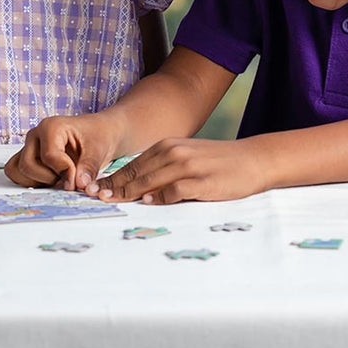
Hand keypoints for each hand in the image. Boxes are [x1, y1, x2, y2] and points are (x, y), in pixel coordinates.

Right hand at [6, 114, 119, 191]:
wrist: (99, 134)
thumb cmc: (98, 136)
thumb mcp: (99, 150)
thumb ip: (88, 167)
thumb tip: (80, 184)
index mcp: (51, 126)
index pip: (49, 156)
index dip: (65, 172)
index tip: (79, 178)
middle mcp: (36, 135)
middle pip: (27, 165)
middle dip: (49, 178)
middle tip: (68, 179)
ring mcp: (30, 146)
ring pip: (18, 170)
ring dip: (37, 182)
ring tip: (59, 178)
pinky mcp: (29, 157)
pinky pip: (17, 173)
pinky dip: (31, 182)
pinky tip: (51, 180)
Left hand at [86, 137, 265, 203]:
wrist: (252, 159)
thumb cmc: (217, 162)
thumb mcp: (187, 157)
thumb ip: (164, 167)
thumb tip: (139, 187)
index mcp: (168, 146)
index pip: (133, 164)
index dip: (113, 178)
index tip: (95, 190)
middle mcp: (175, 153)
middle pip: (137, 172)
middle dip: (114, 186)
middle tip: (94, 197)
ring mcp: (188, 166)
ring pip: (151, 180)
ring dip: (130, 191)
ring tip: (111, 200)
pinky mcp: (202, 181)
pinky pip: (176, 189)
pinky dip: (161, 196)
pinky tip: (149, 202)